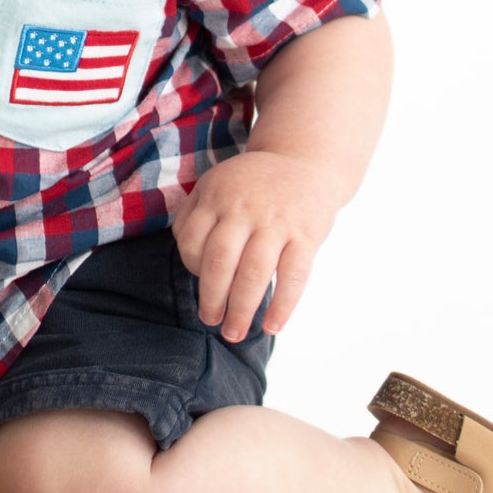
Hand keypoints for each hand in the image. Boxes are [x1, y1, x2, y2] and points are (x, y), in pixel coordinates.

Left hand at [170, 151, 343, 342]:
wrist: (305, 160)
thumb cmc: (253, 183)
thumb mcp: (217, 182)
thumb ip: (196, 212)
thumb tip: (186, 252)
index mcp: (217, 196)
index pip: (191, 241)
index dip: (191, 267)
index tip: (200, 282)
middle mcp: (244, 209)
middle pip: (219, 261)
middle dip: (212, 298)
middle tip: (211, 321)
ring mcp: (276, 222)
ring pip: (253, 273)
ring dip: (241, 309)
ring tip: (234, 332)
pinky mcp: (306, 234)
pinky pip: (293, 275)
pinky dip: (282, 305)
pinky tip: (272, 326)